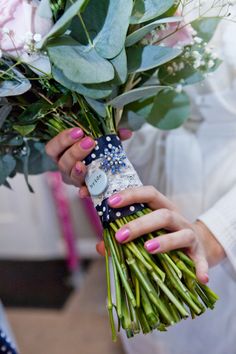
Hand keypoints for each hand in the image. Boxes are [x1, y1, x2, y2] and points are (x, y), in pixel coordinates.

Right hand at [45, 127, 131, 191]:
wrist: (108, 171)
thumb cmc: (99, 151)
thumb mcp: (103, 140)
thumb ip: (112, 135)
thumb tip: (127, 132)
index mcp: (62, 153)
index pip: (53, 147)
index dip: (62, 139)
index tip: (78, 131)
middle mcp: (65, 167)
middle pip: (62, 162)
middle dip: (75, 151)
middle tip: (89, 142)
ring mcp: (73, 180)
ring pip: (70, 176)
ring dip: (77, 170)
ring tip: (84, 164)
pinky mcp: (84, 190)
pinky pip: (82, 192)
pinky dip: (84, 191)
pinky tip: (85, 191)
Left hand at [96, 186, 225, 283]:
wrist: (196, 246)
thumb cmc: (164, 237)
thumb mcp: (145, 233)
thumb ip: (123, 237)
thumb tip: (100, 246)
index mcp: (163, 208)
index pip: (149, 194)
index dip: (131, 195)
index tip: (111, 202)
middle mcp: (178, 219)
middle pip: (163, 215)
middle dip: (140, 224)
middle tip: (120, 235)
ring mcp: (190, 236)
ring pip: (181, 234)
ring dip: (165, 241)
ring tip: (147, 249)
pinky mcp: (199, 254)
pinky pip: (201, 261)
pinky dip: (200, 269)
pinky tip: (199, 278)